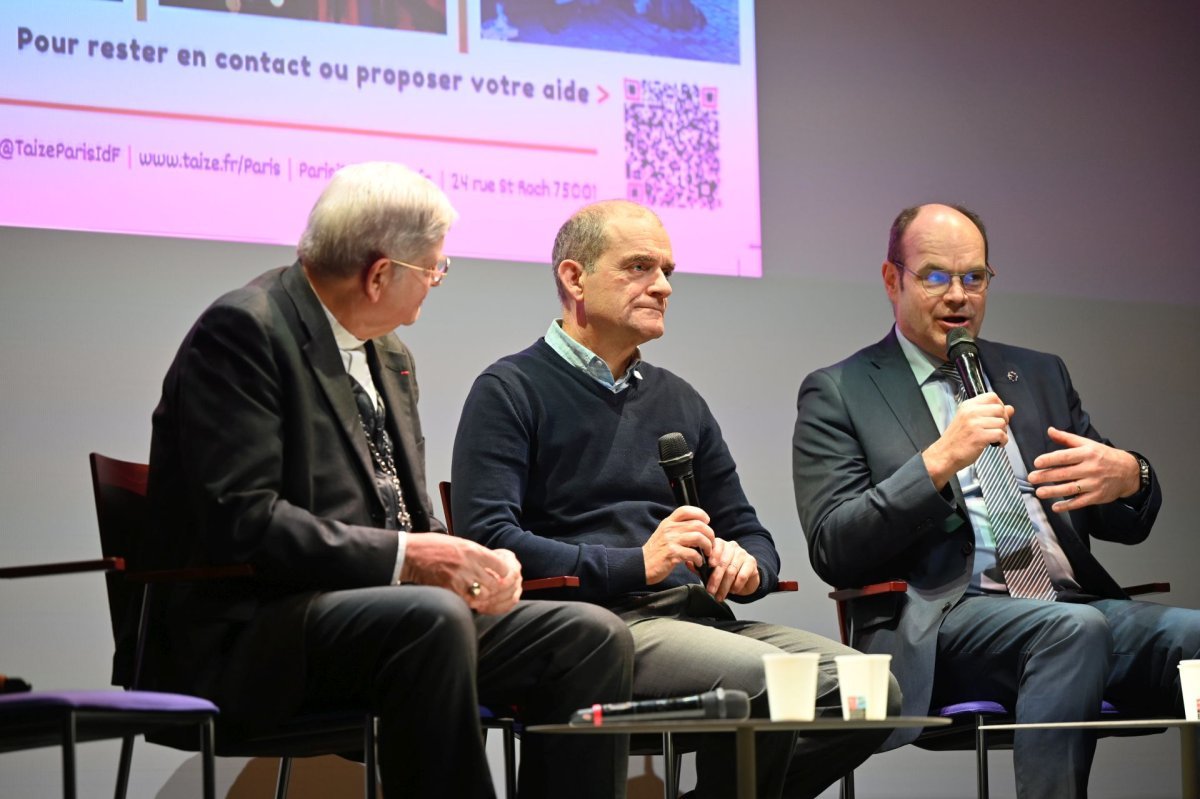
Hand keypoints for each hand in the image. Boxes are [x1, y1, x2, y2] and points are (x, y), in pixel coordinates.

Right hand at [401, 533, 521, 614]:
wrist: (411, 554)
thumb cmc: (433, 547)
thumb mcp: (460, 543)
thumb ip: (477, 555)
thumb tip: (493, 566)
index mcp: (473, 550)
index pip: (501, 566)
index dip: (505, 572)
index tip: (503, 575)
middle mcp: (469, 565)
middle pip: (495, 584)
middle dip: (497, 588)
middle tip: (495, 589)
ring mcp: (459, 579)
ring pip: (484, 595)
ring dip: (486, 597)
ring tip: (483, 595)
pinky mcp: (450, 591)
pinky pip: (469, 602)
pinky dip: (473, 603)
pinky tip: (471, 600)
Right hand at [643, 506, 714, 584]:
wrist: (641, 565)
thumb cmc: (656, 551)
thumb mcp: (664, 533)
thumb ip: (677, 528)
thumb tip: (697, 526)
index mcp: (668, 522)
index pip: (686, 510)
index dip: (700, 513)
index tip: (706, 521)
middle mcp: (670, 529)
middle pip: (698, 524)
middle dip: (709, 534)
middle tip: (711, 542)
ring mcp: (671, 541)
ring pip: (698, 537)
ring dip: (707, 546)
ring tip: (707, 553)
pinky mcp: (672, 554)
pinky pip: (693, 553)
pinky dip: (699, 559)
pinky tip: (698, 562)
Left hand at [704, 537, 760, 601]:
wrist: (744, 576)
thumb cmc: (723, 571)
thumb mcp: (709, 569)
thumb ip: (699, 566)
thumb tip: (689, 562)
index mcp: (719, 544)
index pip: (716, 546)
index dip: (713, 556)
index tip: (709, 565)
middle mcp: (731, 546)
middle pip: (723, 562)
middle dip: (716, 579)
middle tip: (710, 591)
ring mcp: (742, 553)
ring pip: (732, 571)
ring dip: (724, 586)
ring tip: (719, 596)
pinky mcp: (751, 562)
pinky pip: (743, 575)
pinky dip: (736, 585)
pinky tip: (733, 591)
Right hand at [922, 393, 1014, 487]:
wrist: (944, 455)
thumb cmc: (956, 440)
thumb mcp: (970, 421)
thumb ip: (989, 413)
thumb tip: (1010, 409)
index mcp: (967, 406)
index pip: (992, 396)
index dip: (1000, 405)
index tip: (998, 415)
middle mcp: (970, 412)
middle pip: (1000, 409)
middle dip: (1004, 420)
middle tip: (998, 428)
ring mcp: (974, 424)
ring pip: (1002, 422)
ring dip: (1003, 432)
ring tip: (995, 438)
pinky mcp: (979, 436)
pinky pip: (1001, 434)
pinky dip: (1003, 441)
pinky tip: (996, 444)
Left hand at [1028, 427, 1140, 512]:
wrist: (1129, 472)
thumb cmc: (1104, 456)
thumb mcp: (1088, 444)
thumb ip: (1067, 438)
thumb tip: (1050, 430)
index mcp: (1087, 453)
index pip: (1065, 456)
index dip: (1050, 459)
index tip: (1037, 462)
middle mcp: (1090, 468)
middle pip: (1065, 473)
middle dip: (1046, 476)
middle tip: (1031, 478)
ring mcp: (1094, 483)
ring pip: (1071, 488)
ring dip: (1053, 491)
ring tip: (1039, 492)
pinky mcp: (1097, 496)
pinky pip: (1080, 501)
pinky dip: (1068, 505)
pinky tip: (1056, 507)